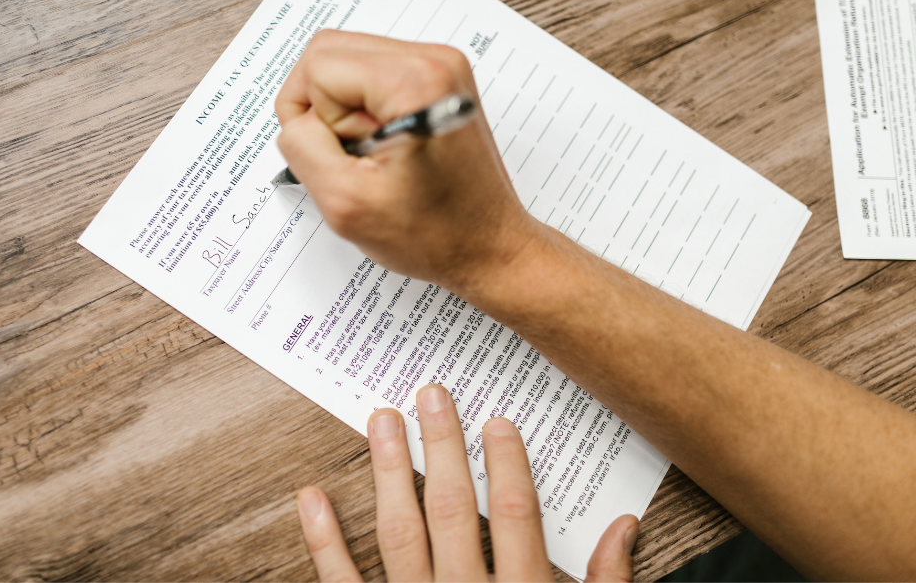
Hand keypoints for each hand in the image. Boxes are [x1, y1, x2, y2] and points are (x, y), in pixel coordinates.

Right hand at [275, 30, 539, 295]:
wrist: (489, 247)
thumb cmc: (435, 234)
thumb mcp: (346, 202)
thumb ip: (302, 147)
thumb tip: (296, 119)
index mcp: (415, 81)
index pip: (317, 67)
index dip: (311, 119)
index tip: (347, 159)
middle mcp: (434, 59)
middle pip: (329, 53)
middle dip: (324, 110)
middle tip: (358, 156)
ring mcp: (440, 66)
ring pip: (347, 63)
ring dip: (344, 113)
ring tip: (376, 156)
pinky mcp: (438, 79)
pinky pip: (371, 77)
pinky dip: (364, 113)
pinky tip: (388, 149)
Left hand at [295, 384, 638, 581]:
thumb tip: (626, 525)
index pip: (518, 517)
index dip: (508, 465)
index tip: (497, 419)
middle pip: (454, 511)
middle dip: (443, 449)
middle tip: (430, 395)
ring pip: (399, 534)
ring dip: (388, 474)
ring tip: (380, 421)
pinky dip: (323, 542)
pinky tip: (311, 497)